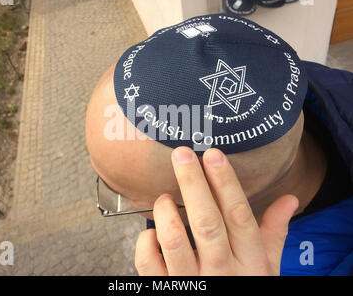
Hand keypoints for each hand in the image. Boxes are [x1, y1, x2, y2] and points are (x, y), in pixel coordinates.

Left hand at [135, 146, 298, 275]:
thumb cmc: (244, 288)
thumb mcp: (266, 267)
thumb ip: (275, 232)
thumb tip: (290, 198)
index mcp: (249, 262)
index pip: (239, 216)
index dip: (226, 183)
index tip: (213, 155)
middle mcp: (221, 272)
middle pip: (207, 222)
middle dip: (194, 184)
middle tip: (182, 154)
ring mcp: (192, 283)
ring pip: (176, 240)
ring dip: (167, 212)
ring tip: (165, 197)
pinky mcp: (165, 290)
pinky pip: (148, 262)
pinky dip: (147, 241)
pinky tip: (152, 232)